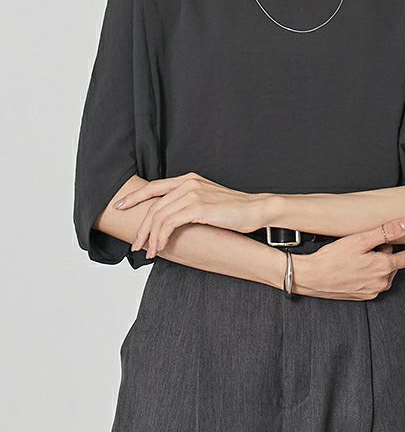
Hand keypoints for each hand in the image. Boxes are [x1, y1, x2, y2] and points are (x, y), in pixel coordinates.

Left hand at [112, 172, 264, 258]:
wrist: (256, 210)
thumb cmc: (234, 211)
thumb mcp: (207, 202)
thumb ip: (188, 204)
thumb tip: (170, 221)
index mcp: (189, 179)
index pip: (154, 187)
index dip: (135, 197)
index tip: (120, 206)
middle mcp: (188, 183)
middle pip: (153, 205)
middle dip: (141, 227)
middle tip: (136, 245)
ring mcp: (192, 193)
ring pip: (158, 216)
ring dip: (150, 237)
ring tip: (149, 252)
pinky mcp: (197, 206)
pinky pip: (169, 223)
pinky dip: (161, 238)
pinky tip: (161, 248)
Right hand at [294, 218, 404, 300]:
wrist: (311, 277)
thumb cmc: (332, 258)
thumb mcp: (361, 240)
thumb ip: (388, 232)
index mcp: (384, 268)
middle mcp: (381, 283)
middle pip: (393, 261)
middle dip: (386, 250)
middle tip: (367, 242)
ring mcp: (372, 291)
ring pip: (382, 270)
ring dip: (376, 260)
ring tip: (356, 253)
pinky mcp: (362, 295)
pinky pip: (373, 280)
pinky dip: (368, 270)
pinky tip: (353, 264)